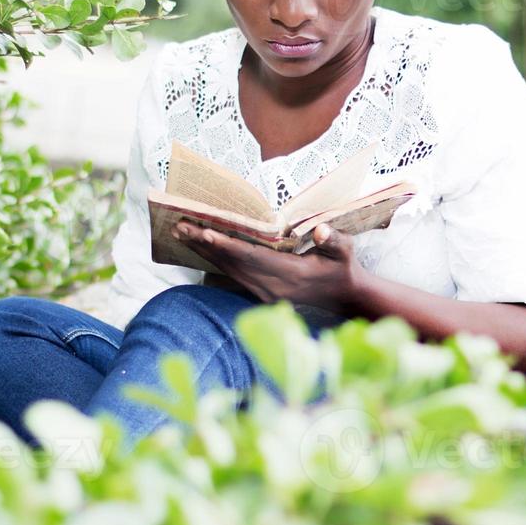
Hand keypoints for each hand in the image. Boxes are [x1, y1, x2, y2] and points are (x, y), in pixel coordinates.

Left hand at [172, 221, 363, 313]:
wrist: (344, 298)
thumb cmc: (344, 269)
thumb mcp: (346, 251)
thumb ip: (334, 241)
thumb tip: (320, 232)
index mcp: (291, 275)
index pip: (252, 257)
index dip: (228, 245)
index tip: (205, 232)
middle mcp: (272, 287)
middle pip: (232, 263)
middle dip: (205, 244)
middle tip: (180, 226)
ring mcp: (264, 292)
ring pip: (228, 270)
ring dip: (205, 251)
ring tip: (182, 233)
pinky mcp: (260, 293)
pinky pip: (233, 274)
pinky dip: (216, 259)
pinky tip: (202, 247)